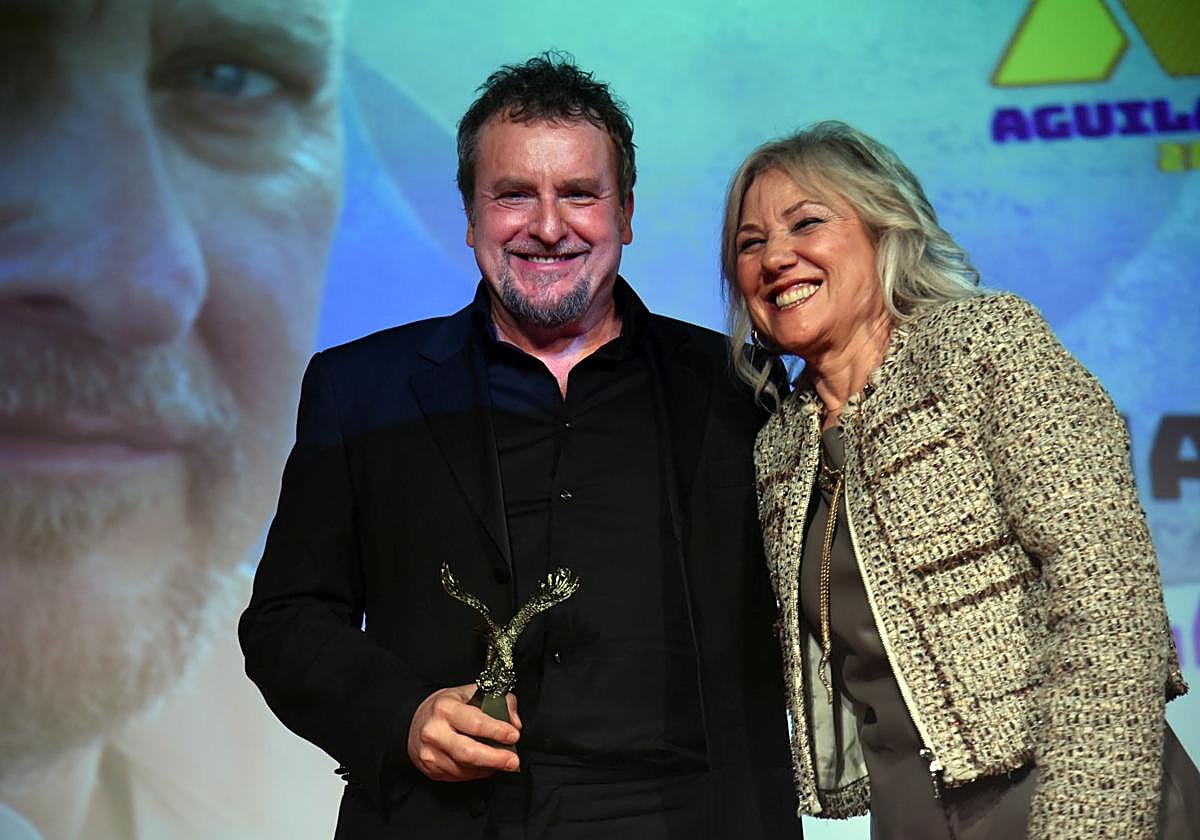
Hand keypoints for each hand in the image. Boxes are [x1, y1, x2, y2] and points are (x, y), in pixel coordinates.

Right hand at [407, 684, 521, 781]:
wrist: (414, 722)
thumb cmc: (446, 708)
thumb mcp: (469, 694)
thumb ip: (498, 701)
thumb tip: (514, 721)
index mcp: (445, 709)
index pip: (475, 723)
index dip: (497, 731)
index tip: (514, 735)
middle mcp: (435, 732)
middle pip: (469, 752)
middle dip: (495, 758)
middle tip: (513, 760)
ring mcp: (430, 754)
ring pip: (465, 768)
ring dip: (488, 767)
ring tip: (501, 761)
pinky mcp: (431, 769)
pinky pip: (459, 776)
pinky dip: (476, 772)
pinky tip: (484, 765)